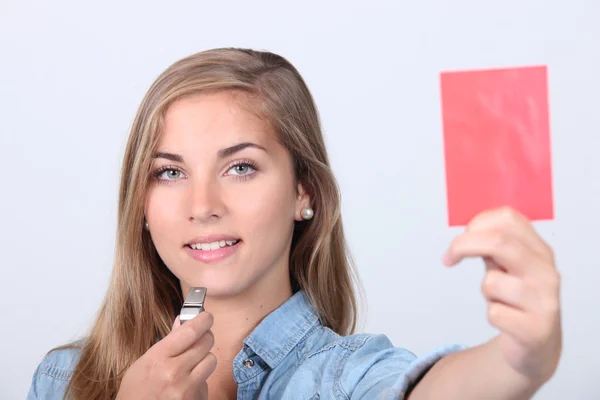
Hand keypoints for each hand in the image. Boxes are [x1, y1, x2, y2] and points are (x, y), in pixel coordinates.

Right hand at [116, 312, 216, 399]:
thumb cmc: (135, 393)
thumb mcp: (143, 364)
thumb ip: (165, 343)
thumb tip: (182, 323)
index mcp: (158, 358)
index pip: (190, 331)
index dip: (203, 320)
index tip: (206, 317)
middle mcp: (175, 372)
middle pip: (206, 342)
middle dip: (206, 337)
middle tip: (201, 337)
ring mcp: (186, 388)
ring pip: (211, 360)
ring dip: (205, 359)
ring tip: (192, 364)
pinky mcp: (195, 399)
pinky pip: (207, 381)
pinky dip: (201, 379)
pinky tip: (187, 383)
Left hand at [443, 206, 561, 384]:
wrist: (537, 341)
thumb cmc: (517, 296)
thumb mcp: (507, 264)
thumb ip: (493, 244)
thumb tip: (469, 228)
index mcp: (539, 250)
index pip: (508, 218)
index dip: (478, 222)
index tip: (462, 234)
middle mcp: (545, 271)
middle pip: (498, 242)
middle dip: (464, 245)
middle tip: (448, 257)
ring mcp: (544, 300)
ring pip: (491, 282)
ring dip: (485, 290)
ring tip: (500, 299)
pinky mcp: (535, 329)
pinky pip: (494, 314)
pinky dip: (492, 316)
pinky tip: (508, 320)